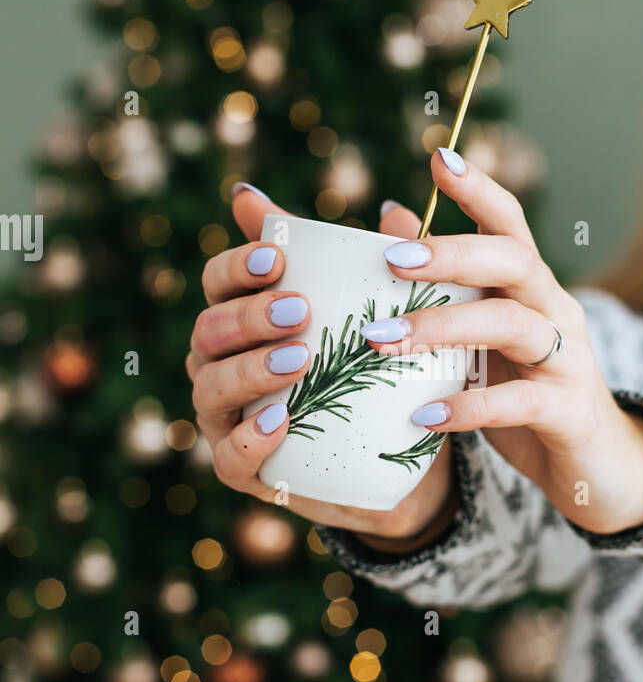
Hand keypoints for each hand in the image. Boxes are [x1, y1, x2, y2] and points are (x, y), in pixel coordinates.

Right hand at [185, 183, 456, 540]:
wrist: (392, 458)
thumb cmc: (372, 373)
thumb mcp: (379, 321)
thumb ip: (380, 274)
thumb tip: (395, 212)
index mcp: (240, 317)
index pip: (218, 282)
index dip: (238, 266)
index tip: (281, 258)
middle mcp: (218, 364)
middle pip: (208, 330)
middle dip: (249, 316)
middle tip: (300, 310)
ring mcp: (224, 418)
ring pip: (210, 387)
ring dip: (251, 369)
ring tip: (300, 358)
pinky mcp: (241, 469)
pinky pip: (228, 456)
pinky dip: (248, 436)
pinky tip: (280, 420)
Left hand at [360, 148, 642, 534]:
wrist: (597, 469)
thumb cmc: (526, 397)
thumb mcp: (480, 340)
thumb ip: (442, 285)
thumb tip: (390, 218)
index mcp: (531, 289)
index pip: (511, 224)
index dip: (480, 189)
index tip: (439, 157)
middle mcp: (555, 312)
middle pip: (513, 261)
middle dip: (451, 253)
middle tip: (391, 261)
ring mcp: (568, 361)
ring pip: (512, 324)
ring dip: (443, 328)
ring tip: (381, 341)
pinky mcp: (569, 413)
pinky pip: (519, 402)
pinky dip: (468, 406)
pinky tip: (422, 414)